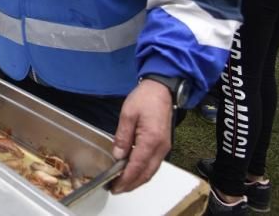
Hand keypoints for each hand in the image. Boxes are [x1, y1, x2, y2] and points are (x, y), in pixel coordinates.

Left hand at [109, 79, 173, 193]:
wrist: (162, 90)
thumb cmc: (145, 99)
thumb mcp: (127, 114)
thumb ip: (122, 137)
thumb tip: (118, 156)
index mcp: (151, 140)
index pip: (137, 167)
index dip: (125, 179)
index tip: (114, 186)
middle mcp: (161, 148)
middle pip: (146, 174)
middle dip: (131, 184)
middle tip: (116, 189)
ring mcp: (164, 148)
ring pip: (151, 171)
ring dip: (137, 180)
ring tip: (123, 184)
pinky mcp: (164, 145)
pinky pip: (154, 164)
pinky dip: (143, 172)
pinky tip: (134, 172)